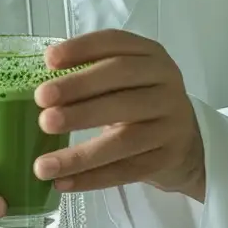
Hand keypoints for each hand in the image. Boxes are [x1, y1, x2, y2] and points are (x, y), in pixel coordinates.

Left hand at [32, 32, 206, 201]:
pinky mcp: (168, 158)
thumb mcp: (125, 80)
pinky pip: (126, 171)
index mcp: (151, 57)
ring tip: (42, 163)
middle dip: (78, 92)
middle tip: (41, 106)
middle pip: (121, 83)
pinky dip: (92, 179)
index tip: (48, 61)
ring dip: (80, 152)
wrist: (186, 143)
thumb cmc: (140, 103)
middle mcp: (167, 85)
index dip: (82, 49)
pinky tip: (62, 183)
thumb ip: (92, 75)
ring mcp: (172, 124)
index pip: (116, 44)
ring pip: (124, 138)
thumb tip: (42, 86)